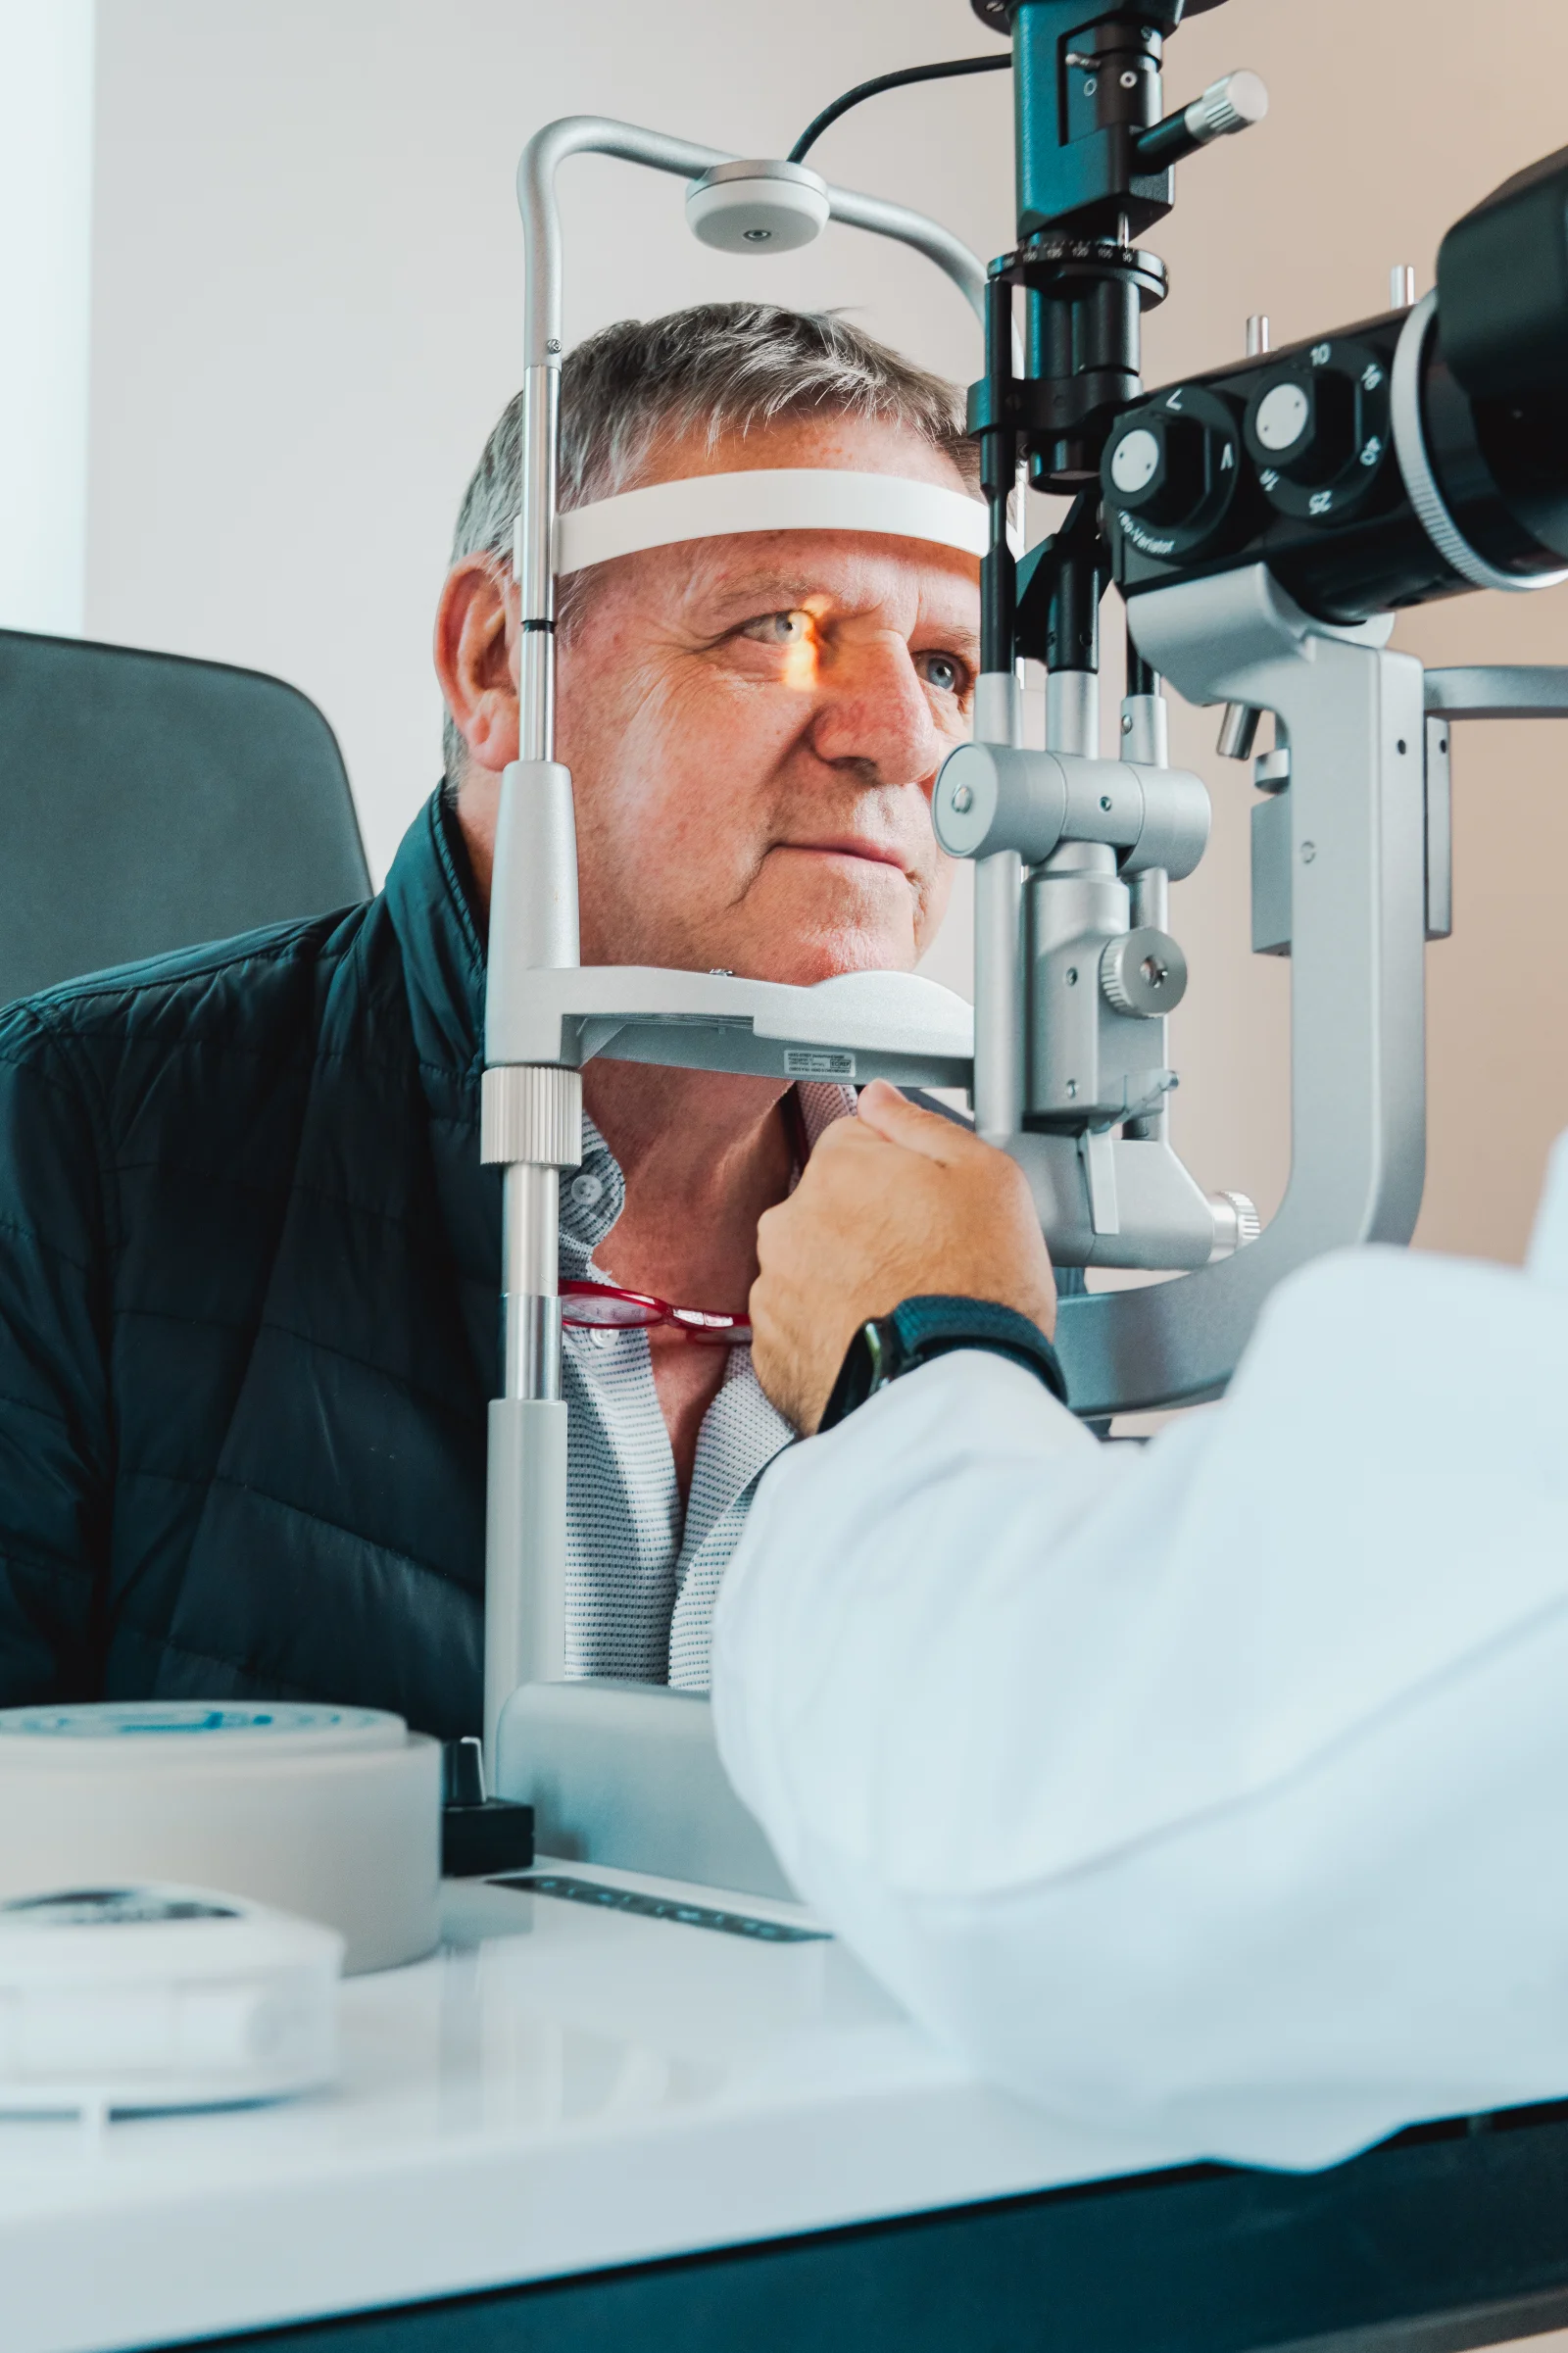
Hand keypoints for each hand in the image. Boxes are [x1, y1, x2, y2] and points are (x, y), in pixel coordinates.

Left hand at [750, 1080, 1056, 1434]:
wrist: (950, 1396)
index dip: (901, 1175)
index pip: (856, 1143)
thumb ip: (921, 1124)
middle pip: (829, 1206)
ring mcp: (774, 1291)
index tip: (928, 1210)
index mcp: (838, 1169)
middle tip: (925, 1267)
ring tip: (904, 1312)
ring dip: (846, 1282)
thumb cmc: (978, 1290)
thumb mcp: (988, 1177)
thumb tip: (879, 1097)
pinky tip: (878, 1343)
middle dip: (868, 1229)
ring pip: (811, 1267)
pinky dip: (831, 1334)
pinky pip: (802, 1328)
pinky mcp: (771, 1354)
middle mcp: (790, 1223)